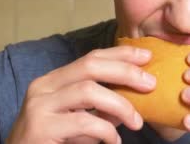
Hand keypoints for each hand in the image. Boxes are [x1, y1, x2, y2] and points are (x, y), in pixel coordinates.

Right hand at [6, 46, 155, 143]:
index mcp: (53, 81)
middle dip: (125, 71)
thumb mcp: (76, 119)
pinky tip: (114, 142)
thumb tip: (135, 94)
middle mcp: (43, 87)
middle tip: (150, 84)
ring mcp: (38, 106)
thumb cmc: (51, 142)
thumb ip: (99, 106)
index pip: (90, 58)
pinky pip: (83, 121)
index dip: (120, 54)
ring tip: (137, 122)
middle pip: (90, 65)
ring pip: (88, 90)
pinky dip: (106, 131)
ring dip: (120, 105)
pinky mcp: (40, 128)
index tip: (146, 57)